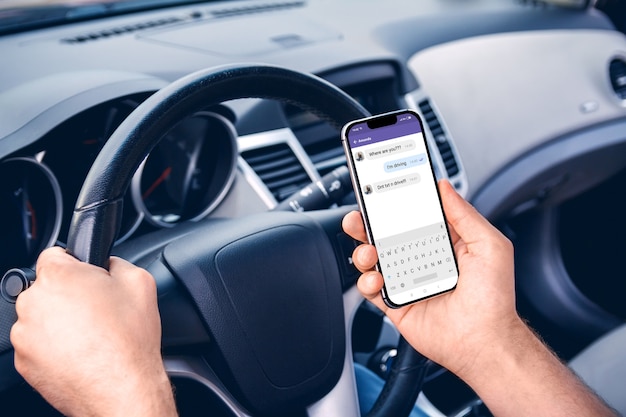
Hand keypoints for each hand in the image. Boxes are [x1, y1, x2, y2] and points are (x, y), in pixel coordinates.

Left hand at [11, 246, 177, 416]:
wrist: (122, 388)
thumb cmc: (130, 339)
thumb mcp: (140, 281)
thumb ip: (118, 262)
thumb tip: (108, 264)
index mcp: (58, 276)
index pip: (55, 254)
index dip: (76, 264)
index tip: (88, 278)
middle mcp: (33, 302)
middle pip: (47, 287)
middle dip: (69, 294)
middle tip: (97, 310)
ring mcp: (25, 334)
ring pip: (41, 316)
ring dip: (60, 320)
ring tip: (91, 335)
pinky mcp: (24, 361)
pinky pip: (38, 344)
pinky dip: (55, 346)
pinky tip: (81, 352)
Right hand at [343, 180, 617, 415]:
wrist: (484, 340)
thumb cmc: (493, 297)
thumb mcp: (489, 244)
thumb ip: (464, 213)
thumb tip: (444, 187)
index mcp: (441, 242)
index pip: (411, 215)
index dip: (394, 203)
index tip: (380, 191)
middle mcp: (421, 259)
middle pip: (384, 235)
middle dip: (366, 223)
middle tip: (359, 218)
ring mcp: (406, 281)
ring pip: (372, 259)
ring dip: (362, 251)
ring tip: (370, 253)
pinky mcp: (395, 303)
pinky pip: (370, 288)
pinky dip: (366, 281)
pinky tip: (378, 280)